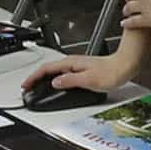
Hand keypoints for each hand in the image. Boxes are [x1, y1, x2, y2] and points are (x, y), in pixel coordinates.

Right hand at [24, 49, 141, 99]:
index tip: (26, 85)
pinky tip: (55, 84)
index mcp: (71, 63)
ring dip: (43, 78)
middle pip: (47, 69)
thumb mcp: (88, 80)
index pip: (46, 69)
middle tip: (27, 87)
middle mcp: (72, 62)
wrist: (124, 66)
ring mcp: (76, 65)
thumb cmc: (111, 72)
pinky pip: (62, 73)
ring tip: (37, 87)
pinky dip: (53, 79)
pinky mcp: (81, 69)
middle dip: (35, 77)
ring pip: (54, 71)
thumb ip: (70, 81)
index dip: (33, 77)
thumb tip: (55, 82)